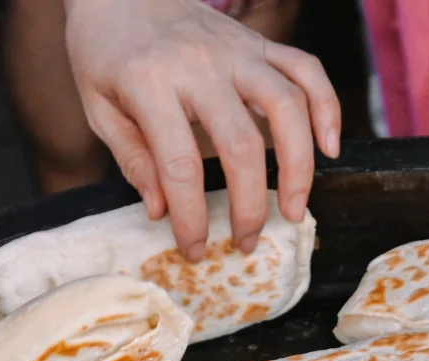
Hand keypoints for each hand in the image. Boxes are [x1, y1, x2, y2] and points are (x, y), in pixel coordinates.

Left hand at [63, 0, 339, 259]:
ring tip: (295, 209)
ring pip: (287, 106)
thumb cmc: (105, 52)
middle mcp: (201, 65)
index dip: (191, 218)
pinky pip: (306, 70)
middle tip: (247, 243)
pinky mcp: (258, 43)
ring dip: (299, 165)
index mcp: (150, 83)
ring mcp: (236, 50)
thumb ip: (132, 158)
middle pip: (242, 144)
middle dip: (250, 205)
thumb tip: (162, 210)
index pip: (180, 165)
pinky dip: (326, 106)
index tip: (194, 249)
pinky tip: (330, 147)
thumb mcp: (98, 107)